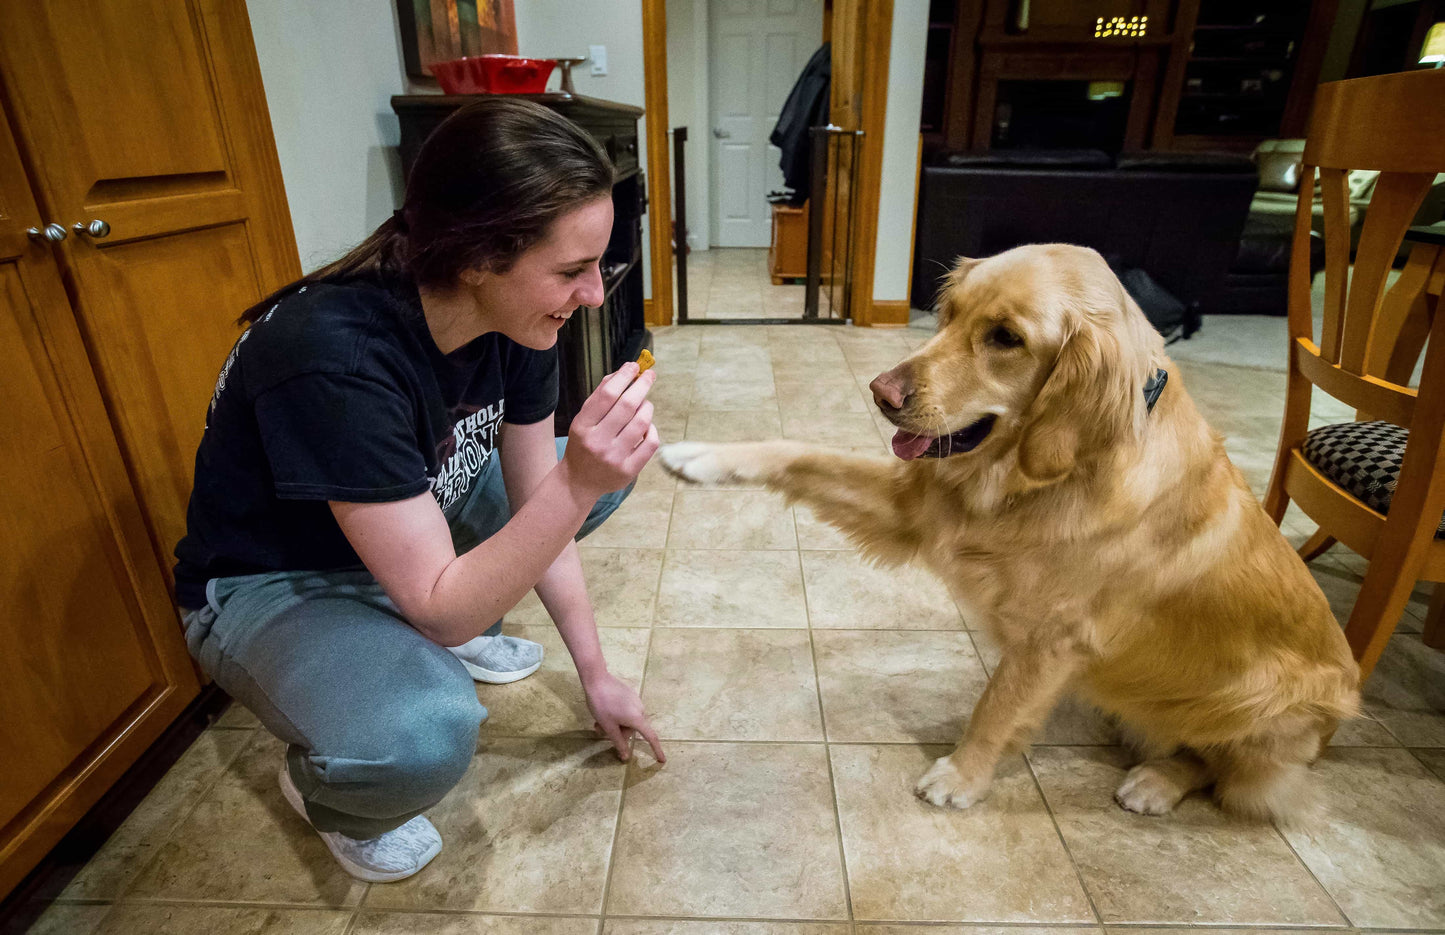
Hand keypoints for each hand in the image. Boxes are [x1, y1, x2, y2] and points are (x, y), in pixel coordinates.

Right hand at [563, 363, 659, 497]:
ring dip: (647, 406)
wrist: (579, 482)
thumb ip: (601, 395)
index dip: (624, 377)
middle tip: (649, 375)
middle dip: (642, 386)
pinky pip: (650, 442)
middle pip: (627, 405)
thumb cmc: (584, 443)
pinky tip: (647, 426)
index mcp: (583, 426)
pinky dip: (652, 429)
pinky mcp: (628, 471)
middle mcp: (597, 442)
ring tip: (645, 403)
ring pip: (642, 422)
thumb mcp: (584, 419)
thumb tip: (624, 372)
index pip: (607, 395)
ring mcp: (614, 458)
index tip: (634, 367)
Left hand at [583, 670, 664, 762]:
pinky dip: (617, 715)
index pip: (650, 737)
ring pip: (628, 720)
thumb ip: (619, 743)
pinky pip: (627, 710)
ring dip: (616, 724)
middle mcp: (640, 709)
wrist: (597, 680)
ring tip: (598, 722)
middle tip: (600, 730)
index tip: (662, 760)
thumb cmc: (602, 706)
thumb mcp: (608, 727)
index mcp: (637, 719)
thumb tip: (626, 757)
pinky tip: (605, 710)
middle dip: (618, 733)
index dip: (656, 750)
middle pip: (632, 729)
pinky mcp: (630, 694)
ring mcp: (636, 700)